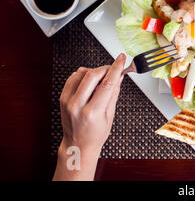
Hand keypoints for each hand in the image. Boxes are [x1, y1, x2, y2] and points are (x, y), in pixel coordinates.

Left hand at [53, 53, 125, 180]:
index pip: (107, 84)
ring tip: (100, 80)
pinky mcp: (62, 98)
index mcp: (92, 112)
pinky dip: (83, 75)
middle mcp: (77, 106)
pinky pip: (73, 78)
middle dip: (105, 68)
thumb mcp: (110, 115)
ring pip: (81, 73)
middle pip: (92, 75)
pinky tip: (90, 82)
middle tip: (112, 70)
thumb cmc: (95, 134)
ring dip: (94, 71)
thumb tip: (119, 76)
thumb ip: (114, 93)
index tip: (121, 59)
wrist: (78, 145)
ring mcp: (68, 101)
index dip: (116, 68)